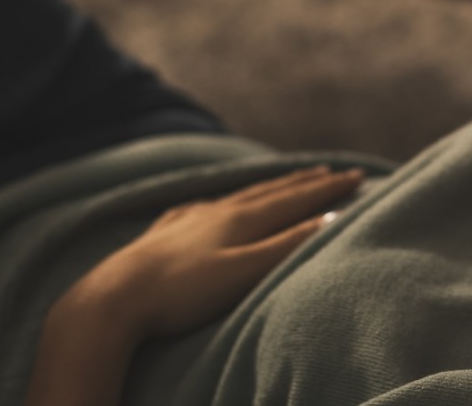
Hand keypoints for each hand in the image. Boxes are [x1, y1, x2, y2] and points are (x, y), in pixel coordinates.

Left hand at [63, 165, 363, 338]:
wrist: (113, 298)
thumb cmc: (183, 291)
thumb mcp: (244, 272)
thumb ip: (286, 246)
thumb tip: (330, 220)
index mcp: (240, 218)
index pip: (294, 198)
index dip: (327, 189)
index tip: (357, 176)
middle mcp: (216, 210)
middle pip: (269, 191)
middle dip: (303, 182)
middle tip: (331, 172)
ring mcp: (187, 219)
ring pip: (237, 196)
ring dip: (267, 188)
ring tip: (284, 181)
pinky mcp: (163, 234)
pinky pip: (204, 206)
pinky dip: (224, 201)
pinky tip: (214, 204)